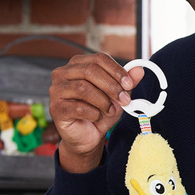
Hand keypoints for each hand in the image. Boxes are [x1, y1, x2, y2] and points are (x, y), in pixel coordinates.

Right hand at [49, 53, 143, 172]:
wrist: (88, 136)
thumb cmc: (100, 112)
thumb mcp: (118, 96)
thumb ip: (128, 82)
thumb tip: (139, 69)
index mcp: (78, 64)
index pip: (98, 59)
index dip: (116, 71)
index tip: (130, 84)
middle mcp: (63, 73)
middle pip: (90, 70)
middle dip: (112, 86)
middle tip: (125, 100)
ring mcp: (56, 90)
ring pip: (83, 88)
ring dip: (103, 101)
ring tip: (110, 110)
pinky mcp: (56, 108)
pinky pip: (78, 107)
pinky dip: (93, 113)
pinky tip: (96, 117)